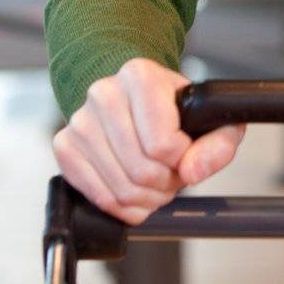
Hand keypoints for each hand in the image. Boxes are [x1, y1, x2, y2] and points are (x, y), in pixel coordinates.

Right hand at [52, 58, 245, 224]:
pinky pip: (98, 196)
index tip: (185, 152)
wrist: (135, 101)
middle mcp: (104, 93)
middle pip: (141, 169)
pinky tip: (136, 194)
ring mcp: (80, 120)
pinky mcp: (65, 146)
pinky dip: (123, 207)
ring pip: (120, 188)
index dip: (182, 160)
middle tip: (173, 175)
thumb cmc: (173, 110)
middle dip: (166, 183)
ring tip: (157, 183)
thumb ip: (219, 143)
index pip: (163, 144)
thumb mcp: (211, 118)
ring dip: (147, 198)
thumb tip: (192, 171)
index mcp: (140, 76)